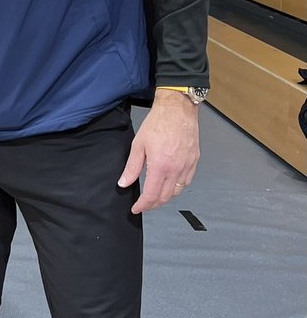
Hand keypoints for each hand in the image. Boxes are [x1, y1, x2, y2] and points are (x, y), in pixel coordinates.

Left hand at [117, 90, 199, 213]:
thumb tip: (124, 183)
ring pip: (177, 191)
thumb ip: (132, 167)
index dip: (143, 205)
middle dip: (153, 204)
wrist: (177, 109)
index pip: (152, 195)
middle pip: (165, 197)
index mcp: (160, 166)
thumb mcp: (138, 145)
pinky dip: (178, 187)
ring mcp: (187, 165)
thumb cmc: (157, 123)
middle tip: (144, 204)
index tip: (136, 208)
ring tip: (155, 197)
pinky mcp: (194, 160)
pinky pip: (187, 181)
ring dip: (166, 197)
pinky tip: (170, 185)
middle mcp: (176, 169)